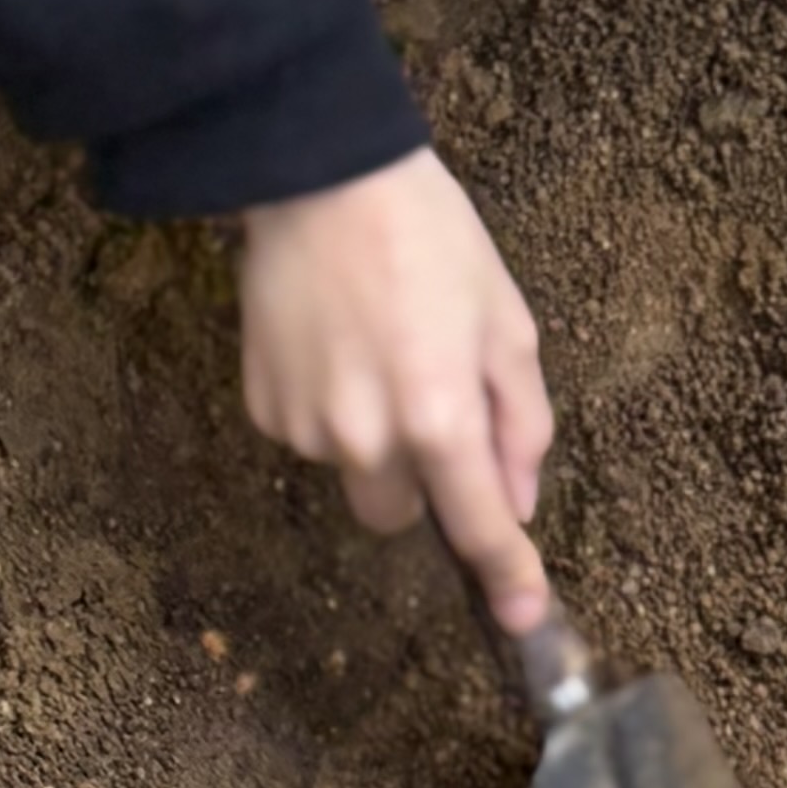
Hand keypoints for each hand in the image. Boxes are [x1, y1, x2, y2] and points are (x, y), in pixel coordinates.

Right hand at [236, 154, 554, 627]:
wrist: (315, 169)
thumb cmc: (426, 236)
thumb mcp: (506, 322)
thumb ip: (520, 422)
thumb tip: (517, 501)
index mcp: (440, 419)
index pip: (479, 528)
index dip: (507, 577)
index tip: (524, 618)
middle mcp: (368, 439)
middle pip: (400, 518)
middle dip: (421, 485)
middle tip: (427, 406)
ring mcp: (306, 426)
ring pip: (352, 474)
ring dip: (371, 440)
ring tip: (375, 351)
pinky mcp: (263, 404)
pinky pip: (307, 438)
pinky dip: (327, 409)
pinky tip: (332, 344)